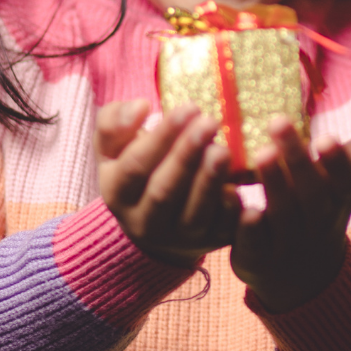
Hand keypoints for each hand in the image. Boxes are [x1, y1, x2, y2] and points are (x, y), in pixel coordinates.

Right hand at [95, 99, 241, 268]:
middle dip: (187, 155)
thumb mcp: (113, 146)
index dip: (162, 137)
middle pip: (164, 190)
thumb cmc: (136, 167)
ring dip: (209, 181)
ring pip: (193, 213)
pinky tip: (237, 188)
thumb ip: (114, 122)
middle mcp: (143, 221)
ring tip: (224, 150)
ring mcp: (177, 237)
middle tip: (210, 122)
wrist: (155, 220)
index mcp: (118, 193)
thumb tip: (141, 107)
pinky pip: (220, 231)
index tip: (188, 107)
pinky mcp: (208, 243)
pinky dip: (229, 211)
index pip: (136, 165)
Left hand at [230, 102, 350, 313]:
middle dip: (297, 158)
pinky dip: (245, 227)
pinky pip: (250, 243)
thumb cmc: (326, 204)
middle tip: (277, 120)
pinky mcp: (255, 258)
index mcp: (339, 196)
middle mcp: (316, 220)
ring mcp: (287, 242)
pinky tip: (236, 203)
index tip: (327, 137)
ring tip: (259, 152)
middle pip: (310, 191)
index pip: (344, 178)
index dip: (337, 160)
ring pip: (281, 213)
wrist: (301, 276)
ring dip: (272, 184)